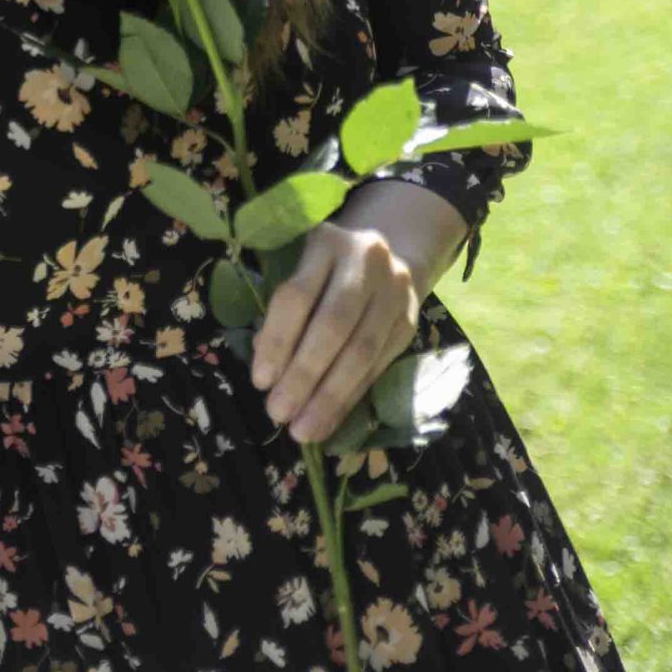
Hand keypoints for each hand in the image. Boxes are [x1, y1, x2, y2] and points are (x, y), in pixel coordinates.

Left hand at [249, 220, 419, 442]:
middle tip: (279, 413)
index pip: (298, 296)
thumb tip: (267, 369)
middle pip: (334, 326)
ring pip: (363, 351)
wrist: (388, 253)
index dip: (278, 340)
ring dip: (331, 396)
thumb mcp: (298, 271)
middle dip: (305, 376)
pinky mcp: (411, 319)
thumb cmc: (323, 268)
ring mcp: (395, 291)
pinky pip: (380, 364)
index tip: (260, 381)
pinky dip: (352, 395)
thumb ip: (281, 312)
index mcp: (326, 242)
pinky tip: (330, 419)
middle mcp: (367, 262)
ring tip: (304, 429)